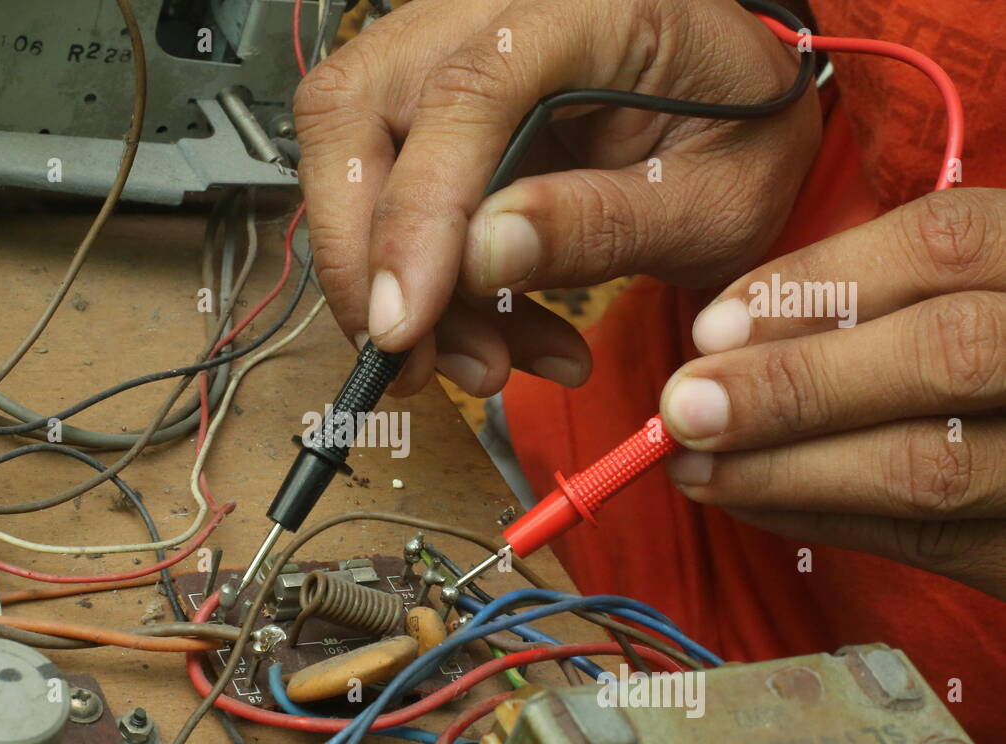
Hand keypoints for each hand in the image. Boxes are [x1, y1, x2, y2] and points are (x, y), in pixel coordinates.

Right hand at [294, 0, 819, 395]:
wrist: (738, 109)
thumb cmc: (739, 135)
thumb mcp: (714, 199)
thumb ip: (606, 223)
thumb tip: (484, 257)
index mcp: (583, 8)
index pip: (464, 96)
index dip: (418, 216)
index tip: (403, 325)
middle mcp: (491, 10)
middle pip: (355, 112)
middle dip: (362, 255)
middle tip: (410, 358)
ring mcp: (445, 53)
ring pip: (347, 157)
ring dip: (393, 284)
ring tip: (485, 363)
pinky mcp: (428, 110)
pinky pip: (383, 196)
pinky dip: (425, 285)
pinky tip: (496, 341)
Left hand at [662, 188, 1005, 600]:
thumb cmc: (993, 345)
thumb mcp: (972, 288)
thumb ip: (880, 295)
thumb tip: (723, 340)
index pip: (946, 242)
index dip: (818, 282)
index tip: (711, 327)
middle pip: (948, 354)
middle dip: (794, 386)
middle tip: (683, 411)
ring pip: (932, 469)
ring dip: (787, 470)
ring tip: (692, 467)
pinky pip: (928, 543)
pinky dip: (822, 518)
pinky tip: (748, 501)